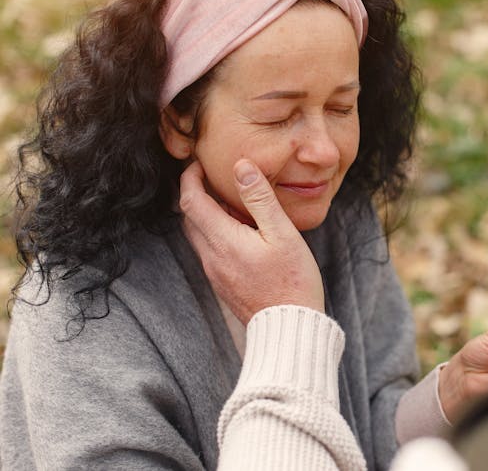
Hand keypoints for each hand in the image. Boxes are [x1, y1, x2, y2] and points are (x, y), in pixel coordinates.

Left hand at [179, 159, 324, 323]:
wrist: (289, 327)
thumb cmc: (292, 280)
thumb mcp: (282, 233)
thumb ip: (259, 198)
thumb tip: (242, 166)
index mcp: (222, 240)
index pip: (190, 200)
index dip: (190, 177)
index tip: (200, 164)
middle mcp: (211, 257)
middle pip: (190, 217)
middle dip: (197, 193)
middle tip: (216, 179)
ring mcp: (215, 273)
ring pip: (200, 235)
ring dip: (209, 215)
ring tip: (237, 206)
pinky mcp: (223, 284)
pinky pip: (211, 251)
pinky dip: (218, 234)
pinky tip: (245, 234)